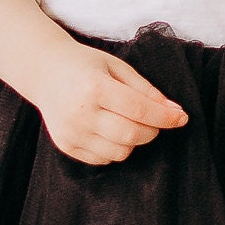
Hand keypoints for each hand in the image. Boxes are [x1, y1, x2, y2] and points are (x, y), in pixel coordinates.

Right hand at [32, 45, 186, 164]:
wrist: (42, 70)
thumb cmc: (84, 66)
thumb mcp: (116, 67)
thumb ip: (146, 90)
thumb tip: (175, 111)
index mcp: (93, 87)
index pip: (139, 110)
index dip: (165, 117)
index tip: (181, 118)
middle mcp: (80, 112)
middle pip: (132, 135)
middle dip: (152, 130)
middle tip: (152, 119)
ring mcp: (71, 132)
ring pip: (121, 152)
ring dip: (133, 140)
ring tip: (124, 121)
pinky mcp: (66, 145)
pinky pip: (104, 159)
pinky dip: (114, 148)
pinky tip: (107, 129)